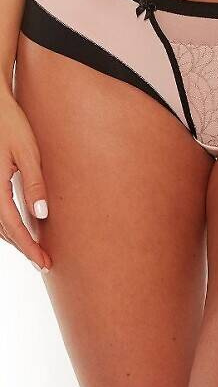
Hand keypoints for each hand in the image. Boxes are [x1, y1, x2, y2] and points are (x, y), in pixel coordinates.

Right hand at [0, 91, 50, 271]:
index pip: (13, 227)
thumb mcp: (28, 153)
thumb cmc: (11, 124)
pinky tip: (21, 229)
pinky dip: (7, 226)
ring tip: (35, 250)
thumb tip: (42, 215)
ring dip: (15, 239)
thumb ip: (34, 184)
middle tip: (44, 263)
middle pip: (3, 231)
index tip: (44, 262)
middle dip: (24, 248)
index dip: (30, 247)